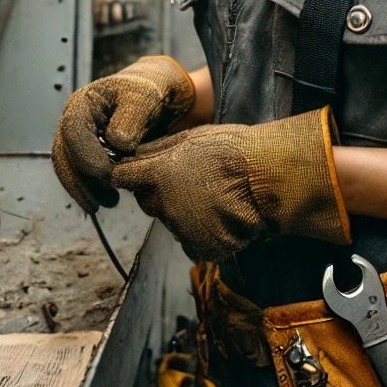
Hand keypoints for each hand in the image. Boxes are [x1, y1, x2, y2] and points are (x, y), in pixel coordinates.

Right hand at [52, 56, 194, 213]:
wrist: (158, 94)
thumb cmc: (151, 91)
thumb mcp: (146, 98)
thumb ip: (131, 119)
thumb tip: (116, 146)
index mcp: (84, 102)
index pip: (74, 131)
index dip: (85, 155)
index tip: (105, 175)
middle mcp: (75, 120)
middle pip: (64, 154)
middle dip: (79, 181)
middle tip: (99, 203)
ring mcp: (80, 137)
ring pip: (71, 167)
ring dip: (85, 189)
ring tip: (109, 203)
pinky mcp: (90, 152)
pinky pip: (84, 173)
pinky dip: (94, 188)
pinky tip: (111, 198)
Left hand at [111, 108, 350, 261]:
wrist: (265, 176)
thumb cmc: (231, 149)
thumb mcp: (191, 138)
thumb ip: (157, 150)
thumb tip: (131, 154)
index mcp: (158, 174)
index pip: (122, 177)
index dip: (127, 174)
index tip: (134, 173)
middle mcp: (163, 204)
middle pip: (147, 202)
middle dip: (159, 194)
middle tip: (190, 182)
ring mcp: (181, 230)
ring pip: (171, 222)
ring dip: (183, 213)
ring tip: (212, 198)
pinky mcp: (200, 249)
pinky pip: (192, 242)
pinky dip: (202, 234)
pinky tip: (220, 217)